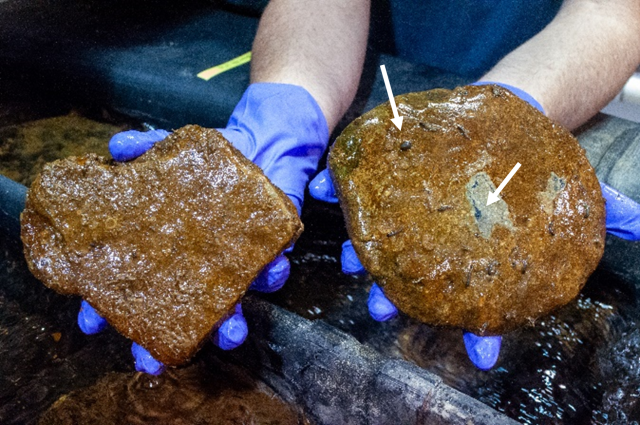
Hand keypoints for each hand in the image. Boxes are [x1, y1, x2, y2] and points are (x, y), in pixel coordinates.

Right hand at [79, 83, 328, 373]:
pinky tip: (272, 271)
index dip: (110, 308)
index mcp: (167, 250)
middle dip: (167, 339)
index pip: (133, 286)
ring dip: (230, 324)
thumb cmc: (205, 162)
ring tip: (229, 332)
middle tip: (152, 362)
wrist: (258, 144)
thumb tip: (116, 147)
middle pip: (179, 314)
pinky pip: (273, 269)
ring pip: (230, 306)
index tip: (92, 323)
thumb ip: (143, 149)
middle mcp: (199, 267)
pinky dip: (273, 273)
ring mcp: (234, 264)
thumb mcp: (170, 150)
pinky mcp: (269, 249)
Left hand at [308, 82, 639, 370]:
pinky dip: (338, 186)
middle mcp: (436, 243)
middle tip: (386, 311)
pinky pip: (355, 183)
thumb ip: (599, 210)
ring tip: (351, 259)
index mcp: (474, 258)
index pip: (477, 306)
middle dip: (395, 299)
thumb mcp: (571, 186)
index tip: (481, 353)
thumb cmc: (535, 161)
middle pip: (412, 282)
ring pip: (376, 242)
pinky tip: (327, 188)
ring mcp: (406, 211)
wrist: (508, 115)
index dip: (480, 333)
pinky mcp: (389, 176)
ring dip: (360, 254)